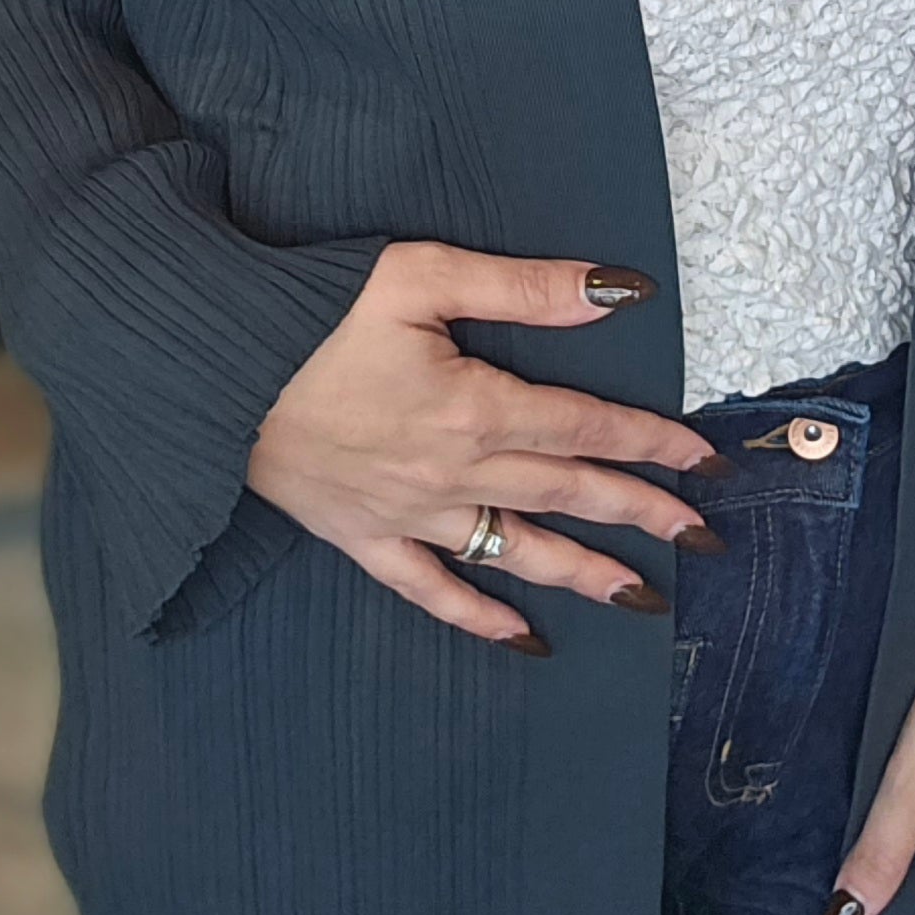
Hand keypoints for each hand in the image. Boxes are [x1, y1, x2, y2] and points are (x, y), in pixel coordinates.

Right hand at [248, 240, 719, 648]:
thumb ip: (526, 287)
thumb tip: (621, 291)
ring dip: (583, 574)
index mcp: (475, 406)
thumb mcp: (421, 274)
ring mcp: (408, 513)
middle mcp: (453, 472)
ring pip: (515, 550)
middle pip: (567, 493)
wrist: (210, 368)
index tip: (704, 460)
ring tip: (642, 599)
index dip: (652, 443)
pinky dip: (478, 617)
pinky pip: (430, 590)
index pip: (586, 427)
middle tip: (702, 536)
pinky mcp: (362, 536)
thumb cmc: (311, 310)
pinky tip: (523, 640)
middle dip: (642, 513)